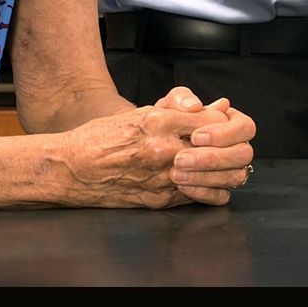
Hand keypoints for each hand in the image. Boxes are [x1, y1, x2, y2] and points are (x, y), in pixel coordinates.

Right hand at [58, 100, 231, 208]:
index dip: (226, 122)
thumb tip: (217, 107)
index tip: (223, 124)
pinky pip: (203, 197)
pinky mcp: (160, 199)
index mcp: (159, 121)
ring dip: (229, 170)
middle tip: (233, 146)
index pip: (216, 120)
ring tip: (224, 165)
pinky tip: (209, 183)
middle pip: (227, 150)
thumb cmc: (102, 137)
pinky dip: (213, 190)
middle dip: (236, 147)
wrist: (70, 168)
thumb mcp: (142, 113)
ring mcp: (163, 177)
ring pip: (223, 178)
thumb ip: (181, 110)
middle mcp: (164, 149)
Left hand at [149, 87, 258, 204]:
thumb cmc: (162, 121)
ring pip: (235, 177)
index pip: (244, 127)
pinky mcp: (218, 189)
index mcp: (231, 122)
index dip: (223, 133)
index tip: (195, 136)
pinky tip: (181, 187)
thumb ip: (181, 99)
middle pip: (244, 154)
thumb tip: (195, 105)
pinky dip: (203, 192)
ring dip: (206, 176)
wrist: (147, 146)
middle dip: (213, 157)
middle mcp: (235, 146)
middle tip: (181, 159)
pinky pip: (221, 196)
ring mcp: (229, 169)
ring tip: (175, 174)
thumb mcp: (168, 105)